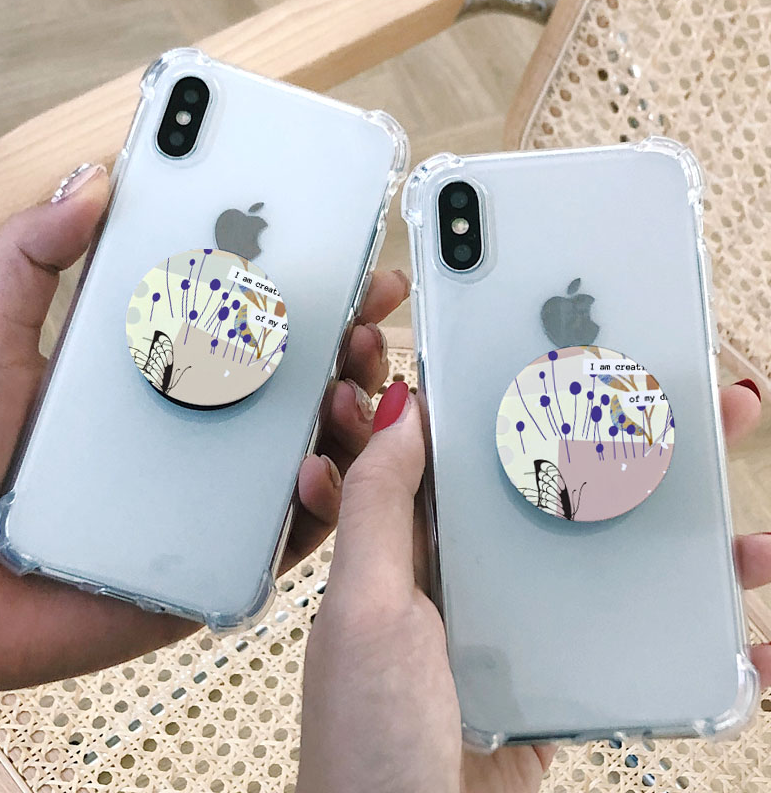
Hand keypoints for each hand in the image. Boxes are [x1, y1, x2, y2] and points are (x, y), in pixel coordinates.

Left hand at [0, 164, 408, 692]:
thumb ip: (34, 257)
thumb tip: (95, 183)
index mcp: (169, 372)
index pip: (258, 326)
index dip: (312, 295)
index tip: (351, 267)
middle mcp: (206, 427)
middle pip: (304, 385)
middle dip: (353, 349)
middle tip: (367, 324)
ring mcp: (221, 491)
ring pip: (316, 451)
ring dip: (353, 417)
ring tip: (352, 389)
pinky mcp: (223, 554)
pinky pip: (295, 530)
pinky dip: (325, 500)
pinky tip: (317, 467)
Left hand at [297, 380, 764, 792]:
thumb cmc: (368, 740)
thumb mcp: (366, 609)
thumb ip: (377, 508)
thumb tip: (401, 409)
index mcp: (417, 545)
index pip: (473, 452)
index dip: (523, 402)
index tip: (580, 359)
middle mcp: (469, 575)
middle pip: (555, 490)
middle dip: (627, 442)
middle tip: (698, 400)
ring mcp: (519, 625)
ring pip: (601, 553)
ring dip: (674, 525)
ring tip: (737, 484)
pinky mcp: (559, 678)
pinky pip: (625, 634)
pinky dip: (684, 621)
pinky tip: (747, 619)